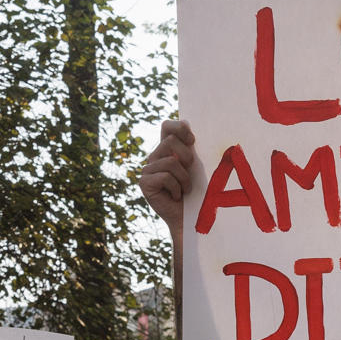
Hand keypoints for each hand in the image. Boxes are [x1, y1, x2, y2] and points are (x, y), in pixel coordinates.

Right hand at [139, 119, 196, 233]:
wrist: (189, 218)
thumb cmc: (195, 191)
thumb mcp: (195, 166)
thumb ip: (190, 146)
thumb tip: (187, 121)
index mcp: (167, 149)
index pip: (167, 126)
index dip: (179, 128)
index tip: (192, 140)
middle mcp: (155, 157)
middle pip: (170, 141)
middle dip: (187, 156)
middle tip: (190, 171)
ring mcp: (147, 170)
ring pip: (170, 161)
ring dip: (184, 178)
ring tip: (184, 188)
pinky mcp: (144, 183)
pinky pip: (165, 176)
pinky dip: (176, 187)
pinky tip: (175, 196)